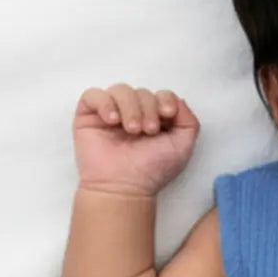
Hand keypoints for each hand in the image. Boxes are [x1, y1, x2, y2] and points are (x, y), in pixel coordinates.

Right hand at [73, 84, 199, 195]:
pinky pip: (93, 95)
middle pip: (142, 92)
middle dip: (148, 108)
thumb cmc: (152, 170)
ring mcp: (111, 114)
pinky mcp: (89, 116)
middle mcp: (133, 113)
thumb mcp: (182, 146)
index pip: (161, 94)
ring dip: (130, 107)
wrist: (125, 187)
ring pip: (120, 90)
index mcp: (154, 118)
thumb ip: (188, 121)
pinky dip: (105, 104)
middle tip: (148, 131)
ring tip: (132, 130)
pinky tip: (112, 121)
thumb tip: (177, 101)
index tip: (167, 114)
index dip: (165, 99)